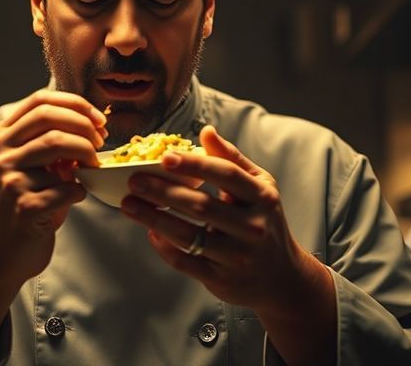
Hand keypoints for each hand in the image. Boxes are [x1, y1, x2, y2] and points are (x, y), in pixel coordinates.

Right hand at [0, 90, 107, 286]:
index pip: (40, 101)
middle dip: (84, 127)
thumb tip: (92, 126)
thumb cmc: (27, 204)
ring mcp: (9, 179)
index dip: (76, 104)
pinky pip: (66, 187)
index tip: (99, 120)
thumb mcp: (34, 167)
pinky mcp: (23, 206)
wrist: (3, 253)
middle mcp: (1, 153)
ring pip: (58, 145)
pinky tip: (76, 196)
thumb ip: (53, 142)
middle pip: (50, 118)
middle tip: (100, 144)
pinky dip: (80, 190)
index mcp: (3, 137)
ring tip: (92, 169)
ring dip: (86, 156)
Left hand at [120, 125, 326, 314]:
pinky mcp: (221, 279)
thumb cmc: (265, 221)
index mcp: (262, 198)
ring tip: (129, 204)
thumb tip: (206, 131)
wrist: (282, 277)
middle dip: (163, 191)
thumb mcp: (260, 187)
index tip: (164, 157)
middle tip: (135, 180)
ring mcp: (236, 256)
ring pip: (187, 235)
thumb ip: (232, 159)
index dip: (194, 165)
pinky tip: (149, 231)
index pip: (225, 175)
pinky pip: (184, 261)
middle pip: (201, 205)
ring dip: (153, 218)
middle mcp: (252, 227)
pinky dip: (163, 245)